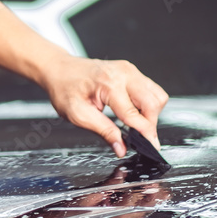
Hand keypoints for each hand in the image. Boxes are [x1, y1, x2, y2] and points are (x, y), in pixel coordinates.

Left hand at [40, 56, 167, 156]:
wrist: (59, 70)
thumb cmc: (64, 88)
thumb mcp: (78, 115)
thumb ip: (103, 131)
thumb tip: (121, 147)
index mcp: (109, 84)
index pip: (135, 114)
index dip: (145, 134)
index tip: (150, 147)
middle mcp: (124, 73)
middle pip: (154, 102)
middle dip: (150, 123)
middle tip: (138, 137)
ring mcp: (129, 70)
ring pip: (157, 95)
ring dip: (151, 113)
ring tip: (134, 124)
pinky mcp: (131, 71)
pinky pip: (150, 89)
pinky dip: (146, 104)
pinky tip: (132, 112)